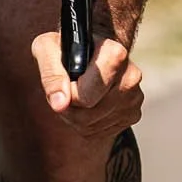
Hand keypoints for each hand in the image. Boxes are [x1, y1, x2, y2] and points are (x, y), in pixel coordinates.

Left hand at [30, 32, 144, 137]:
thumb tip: (59, 104)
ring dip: (75, 117)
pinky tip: (89, 104)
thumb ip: (51, 74)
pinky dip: (87, 124)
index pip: (86, 96)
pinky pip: (100, 133)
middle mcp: (131, 77)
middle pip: (88, 115)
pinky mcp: (133, 114)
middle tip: (66, 88)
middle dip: (70, 107)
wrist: (91, 49)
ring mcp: (135, 98)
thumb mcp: (47, 48)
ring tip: (76, 94)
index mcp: (115, 54)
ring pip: (92, 126)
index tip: (66, 80)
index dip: (69, 93)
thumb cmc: (66, 47)